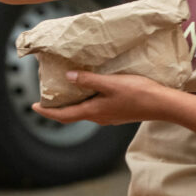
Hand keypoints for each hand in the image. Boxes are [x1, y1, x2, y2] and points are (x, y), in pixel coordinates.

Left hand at [31, 70, 175, 125]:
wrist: (161, 104)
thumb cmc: (137, 93)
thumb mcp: (110, 83)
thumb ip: (89, 80)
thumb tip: (68, 77)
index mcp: (94, 111)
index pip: (64, 115)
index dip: (47, 112)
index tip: (33, 107)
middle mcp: (99, 117)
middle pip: (72, 115)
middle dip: (57, 108)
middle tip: (45, 98)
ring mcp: (108, 116)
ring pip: (84, 111)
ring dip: (71, 104)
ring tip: (63, 92)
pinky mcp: (116, 112)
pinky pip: (94, 108)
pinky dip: (84, 101)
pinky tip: (87, 91)